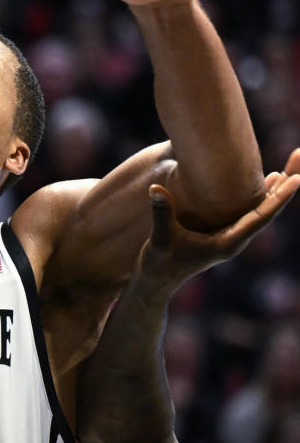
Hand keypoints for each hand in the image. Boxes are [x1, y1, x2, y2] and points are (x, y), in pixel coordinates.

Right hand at [138, 149, 299, 290]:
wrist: (156, 283)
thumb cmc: (158, 265)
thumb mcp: (159, 240)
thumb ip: (161, 214)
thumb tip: (156, 188)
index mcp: (226, 244)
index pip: (260, 218)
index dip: (279, 198)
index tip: (297, 179)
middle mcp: (236, 239)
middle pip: (270, 208)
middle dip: (288, 182)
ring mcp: (233, 234)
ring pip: (265, 207)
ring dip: (281, 184)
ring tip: (296, 160)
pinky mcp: (226, 230)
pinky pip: (254, 209)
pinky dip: (266, 192)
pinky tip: (275, 176)